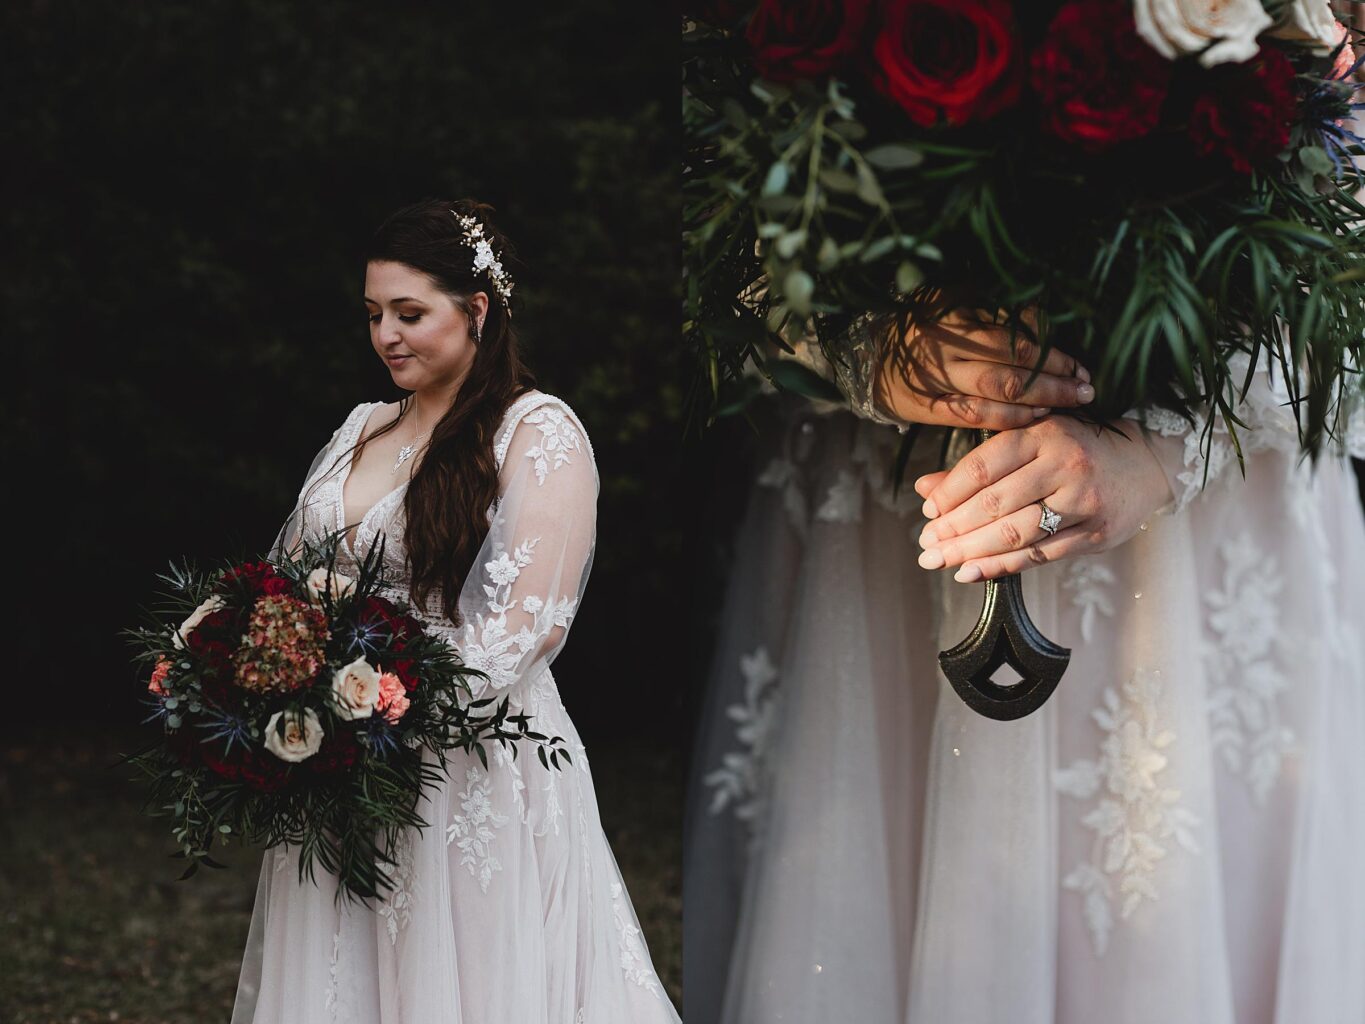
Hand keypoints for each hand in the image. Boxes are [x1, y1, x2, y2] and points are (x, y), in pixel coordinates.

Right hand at [874, 307, 1095, 430]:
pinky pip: (974, 416)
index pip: (1014, 336)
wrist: (869, 359)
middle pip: (1011, 365)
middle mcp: (945, 347)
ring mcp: (935, 379)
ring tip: (1068, 403)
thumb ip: (995, 314)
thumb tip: (1042, 321)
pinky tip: (1034, 418)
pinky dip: (1007, 419)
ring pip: (995, 392)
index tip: (1079, 363)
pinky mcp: (927, 407)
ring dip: (1038, 400)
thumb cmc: (921, 327)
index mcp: (954, 316)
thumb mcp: (954, 304)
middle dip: (1054, 379)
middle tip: (1086, 388)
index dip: (1051, 352)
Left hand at [911, 416, 1173, 580]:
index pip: (984, 467)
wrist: (1148, 463)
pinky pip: (1040, 555)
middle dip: (954, 528)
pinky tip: (972, 572)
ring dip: (971, 551)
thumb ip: (979, 465)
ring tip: (941, 561)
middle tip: (926, 544)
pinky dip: (1001, 566)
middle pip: (996, 503)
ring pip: (1016, 533)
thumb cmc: (1078, 450)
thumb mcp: (1032, 442)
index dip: (949, 493)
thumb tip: (924, 488)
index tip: (926, 512)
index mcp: (1044, 435)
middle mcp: (1065, 466)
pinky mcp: (1095, 533)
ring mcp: (1083, 501)